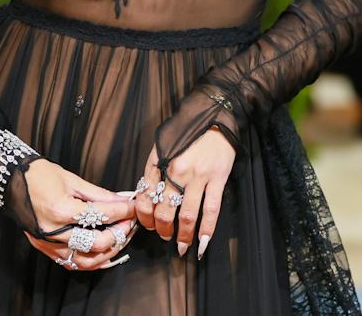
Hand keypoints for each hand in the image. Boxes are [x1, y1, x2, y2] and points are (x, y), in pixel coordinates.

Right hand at [22, 158, 137, 271]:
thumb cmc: (39, 175)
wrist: (11, 179)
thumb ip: (99, 194)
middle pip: (96, 243)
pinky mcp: (44, 248)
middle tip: (130, 223)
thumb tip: (122, 200)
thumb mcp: (71, 179)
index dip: (122, 211)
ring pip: (85, 261)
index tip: (134, 206)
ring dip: (107, 252)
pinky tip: (103, 252)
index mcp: (61, 210)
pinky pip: (71, 263)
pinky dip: (91, 261)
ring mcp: (48, 243)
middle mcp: (54, 232)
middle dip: (119, 233)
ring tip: (120, 238)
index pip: (100, 215)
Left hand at [134, 129, 234, 258]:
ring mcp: (197, 176)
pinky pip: (211, 210)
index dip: (144, 217)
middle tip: (164, 237)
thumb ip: (154, 168)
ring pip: (187, 215)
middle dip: (162, 230)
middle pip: (164, 210)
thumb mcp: (162, 145)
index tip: (148, 226)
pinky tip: (203, 242)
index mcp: (159, 161)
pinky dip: (207, 229)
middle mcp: (175, 170)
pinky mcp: (217, 178)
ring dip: (183, 236)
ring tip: (181, 246)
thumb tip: (146, 194)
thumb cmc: (186, 131)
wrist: (212, 115)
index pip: (144, 196)